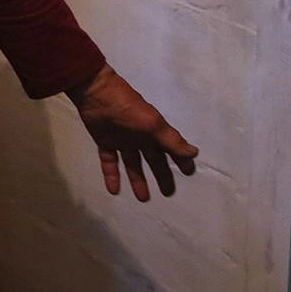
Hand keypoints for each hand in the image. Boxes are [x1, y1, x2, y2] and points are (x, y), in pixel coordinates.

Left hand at [67, 64, 197, 201]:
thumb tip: (195, 154)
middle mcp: (140, 137)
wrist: (95, 93)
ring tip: (143, 199)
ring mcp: (122, 140)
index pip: (171, 149)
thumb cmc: (127, 108)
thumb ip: (172, 141)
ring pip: (132, 164)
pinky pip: (110, 162)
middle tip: (168, 193)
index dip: (181, 160)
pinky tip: (114, 191)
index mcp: (154, 131)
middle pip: (154, 160)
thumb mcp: (153, 124)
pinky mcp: (105, 142)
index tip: (189, 173)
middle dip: (162, 175)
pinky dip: (112, 175)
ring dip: (138, 180)